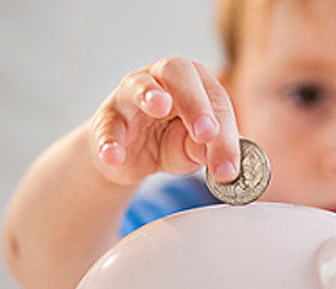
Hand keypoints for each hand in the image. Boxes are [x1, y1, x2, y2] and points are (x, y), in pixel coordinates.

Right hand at [89, 57, 240, 185]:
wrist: (128, 157)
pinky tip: (114, 155)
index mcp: (195, 83)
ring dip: (150, 94)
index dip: (225, 134)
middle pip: (179, 73)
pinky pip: (107, 126)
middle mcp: (162, 79)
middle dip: (195, 102)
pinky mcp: (107, 119)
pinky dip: (110, 141)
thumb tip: (221, 165)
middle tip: (206, 132)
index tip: (228, 168)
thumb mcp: (193, 151)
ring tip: (159, 105)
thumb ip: (205, 153)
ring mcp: (131, 95)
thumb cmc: (169, 142)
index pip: (215, 100)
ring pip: (138, 86)